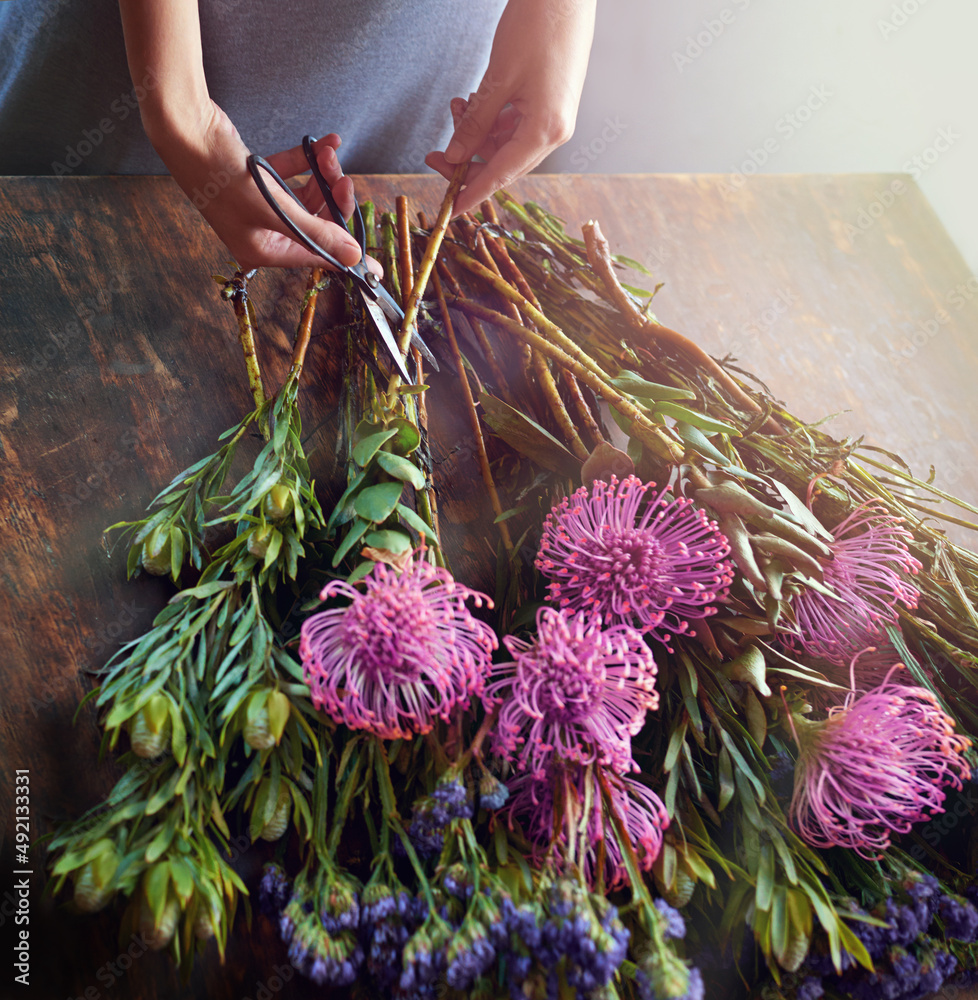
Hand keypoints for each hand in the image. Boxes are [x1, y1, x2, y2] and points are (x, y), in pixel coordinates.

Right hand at [155, 102, 380, 272]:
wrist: (185, 129)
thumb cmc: (222, 177)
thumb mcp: (275, 212)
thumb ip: (317, 233)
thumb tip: (352, 255)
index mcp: (262, 250)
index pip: (314, 257)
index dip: (345, 256)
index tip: (373, 268)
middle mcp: (261, 231)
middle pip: (314, 224)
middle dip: (333, 200)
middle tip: (345, 181)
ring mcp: (258, 204)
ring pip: (304, 196)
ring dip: (322, 176)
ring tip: (329, 155)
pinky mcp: (255, 177)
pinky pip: (291, 173)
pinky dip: (308, 160)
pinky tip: (327, 143)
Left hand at [425, 0, 594, 217]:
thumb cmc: (538, 26)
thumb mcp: (497, 79)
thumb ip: (476, 122)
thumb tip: (455, 155)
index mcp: (546, 130)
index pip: (502, 175)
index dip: (473, 194)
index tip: (451, 210)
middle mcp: (555, 131)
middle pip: (504, 164)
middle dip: (468, 161)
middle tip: (434, 155)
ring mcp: (555, 118)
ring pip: (507, 146)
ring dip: (478, 136)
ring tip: (457, 107)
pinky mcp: (550, 105)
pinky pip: (516, 128)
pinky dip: (492, 122)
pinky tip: (473, 103)